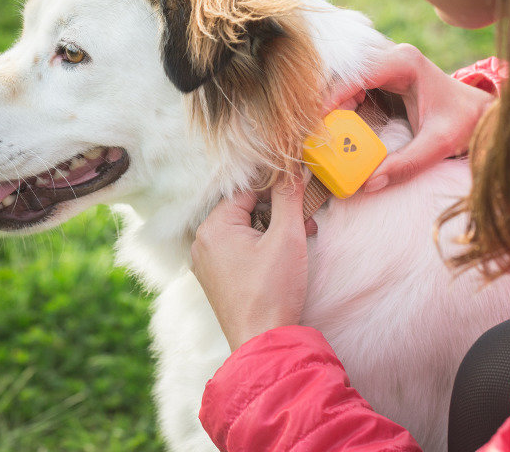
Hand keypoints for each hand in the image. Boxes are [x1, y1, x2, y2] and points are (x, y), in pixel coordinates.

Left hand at [191, 173, 308, 351]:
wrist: (264, 343)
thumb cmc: (273, 291)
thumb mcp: (287, 237)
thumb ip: (288, 197)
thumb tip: (294, 167)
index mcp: (213, 227)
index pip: (246, 191)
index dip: (275, 189)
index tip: (299, 190)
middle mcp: (203, 241)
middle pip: (245, 210)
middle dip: (278, 212)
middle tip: (306, 220)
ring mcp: (207, 262)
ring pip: (243, 229)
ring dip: (273, 229)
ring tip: (302, 237)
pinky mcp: (216, 278)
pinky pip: (237, 249)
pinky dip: (261, 246)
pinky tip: (283, 255)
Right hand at [326, 44, 494, 192]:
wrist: (479, 111)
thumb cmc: (463, 122)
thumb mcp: (438, 145)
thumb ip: (406, 164)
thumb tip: (369, 184)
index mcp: (404, 63)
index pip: (357, 74)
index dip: (333, 95)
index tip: (316, 119)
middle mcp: (391, 57)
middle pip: (345, 75)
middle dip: (327, 102)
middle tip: (314, 130)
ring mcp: (385, 65)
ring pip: (345, 80)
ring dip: (332, 104)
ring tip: (324, 131)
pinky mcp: (381, 77)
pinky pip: (352, 87)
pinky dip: (341, 105)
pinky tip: (337, 126)